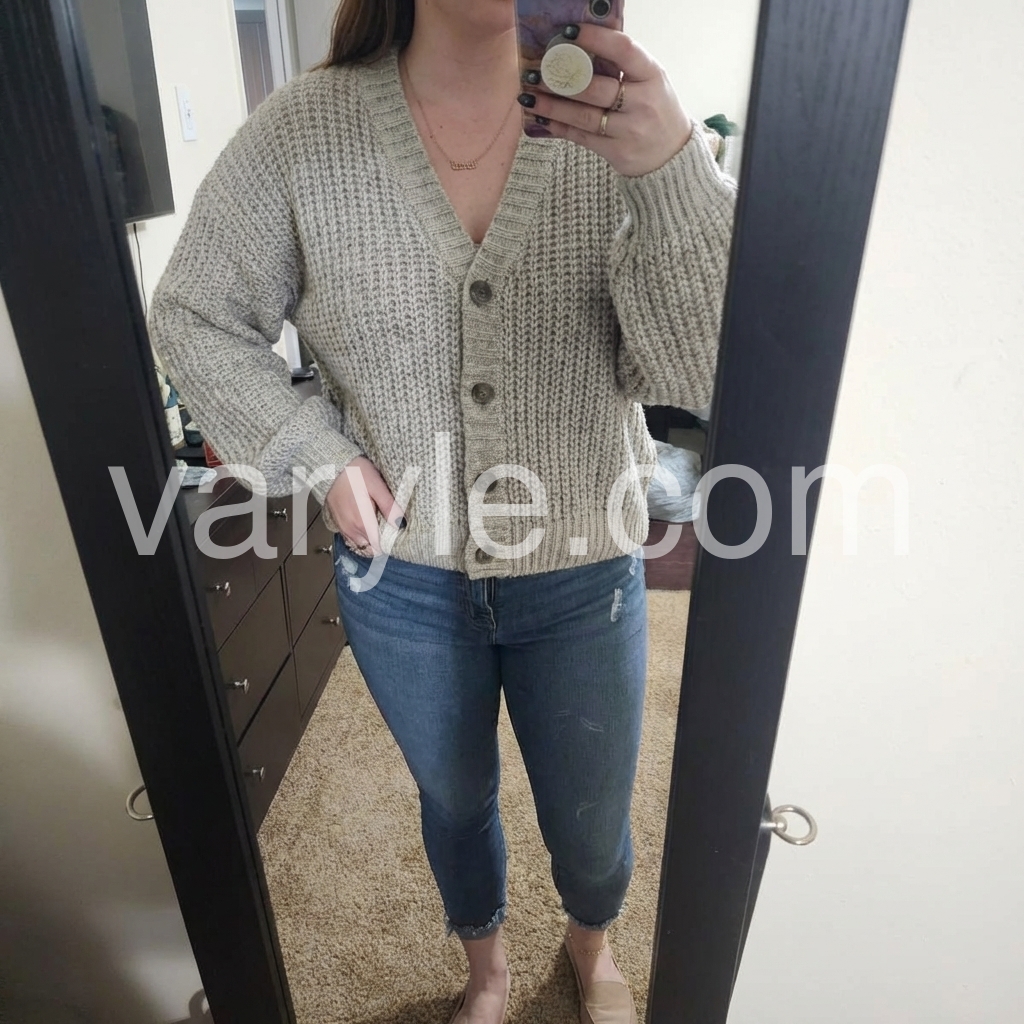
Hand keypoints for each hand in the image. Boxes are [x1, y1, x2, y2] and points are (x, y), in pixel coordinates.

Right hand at [325, 456, 403, 555]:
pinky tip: (367, 523)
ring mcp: (343, 529)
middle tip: (390, 527)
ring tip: (379, 524)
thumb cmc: (355, 473)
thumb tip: (400, 523)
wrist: (331, 467)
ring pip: (361, 545)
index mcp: (362, 523)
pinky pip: (352, 539)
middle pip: (371, 548)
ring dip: (371, 540)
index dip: (389, 543)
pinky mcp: (339, 524)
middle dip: (382, 542)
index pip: (379, 547)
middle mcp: (352, 530)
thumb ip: (388, 505)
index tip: (397, 534)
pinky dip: (362, 536)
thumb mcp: (376, 485)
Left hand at [518, 23, 692, 177]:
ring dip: (552, 104)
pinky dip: (558, 126)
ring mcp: (629, 130)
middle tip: (537, 70)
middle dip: (562, 78)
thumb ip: (621, 66)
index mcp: (652, 75)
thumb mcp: (649, 81)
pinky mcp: (616, 152)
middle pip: (596, 88)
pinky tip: (541, 117)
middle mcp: (642, 103)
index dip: (594, 39)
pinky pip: (581, 137)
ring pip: (583, 115)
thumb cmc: (655, 109)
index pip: (623, 50)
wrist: (672, 156)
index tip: (567, 32)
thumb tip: (579, 46)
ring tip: (528, 95)